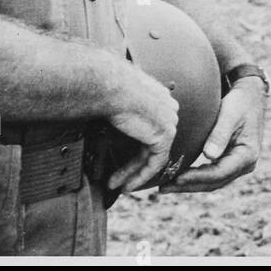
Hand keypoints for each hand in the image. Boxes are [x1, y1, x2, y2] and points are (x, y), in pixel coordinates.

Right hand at [105, 62, 179, 193]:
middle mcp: (167, 106)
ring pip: (152, 154)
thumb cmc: (106, 86)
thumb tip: (102, 118)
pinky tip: (127, 185)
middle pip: (151, 141)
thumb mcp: (114, 98)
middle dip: (133, 163)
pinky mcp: (165, 134)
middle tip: (117, 177)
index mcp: (157, 95)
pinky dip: (141, 175)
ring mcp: (168, 120)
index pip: (150, 126)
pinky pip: (156, 162)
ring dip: (133, 173)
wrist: (109, 85)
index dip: (136, 144)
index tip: (120, 156)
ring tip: (116, 185)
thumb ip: (118, 110)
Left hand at [162, 78, 265, 193]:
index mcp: (248, 155)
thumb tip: (209, 156)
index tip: (177, 178)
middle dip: (188, 186)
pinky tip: (178, 177)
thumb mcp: (230, 114)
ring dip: (190, 185)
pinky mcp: (231, 162)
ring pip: (212, 182)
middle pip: (214, 182)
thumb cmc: (240, 101)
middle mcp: (245, 165)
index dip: (197, 177)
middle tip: (164, 187)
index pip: (219, 173)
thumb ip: (220, 134)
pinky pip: (212, 175)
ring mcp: (239, 166)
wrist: (250, 95)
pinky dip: (195, 178)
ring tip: (166, 186)